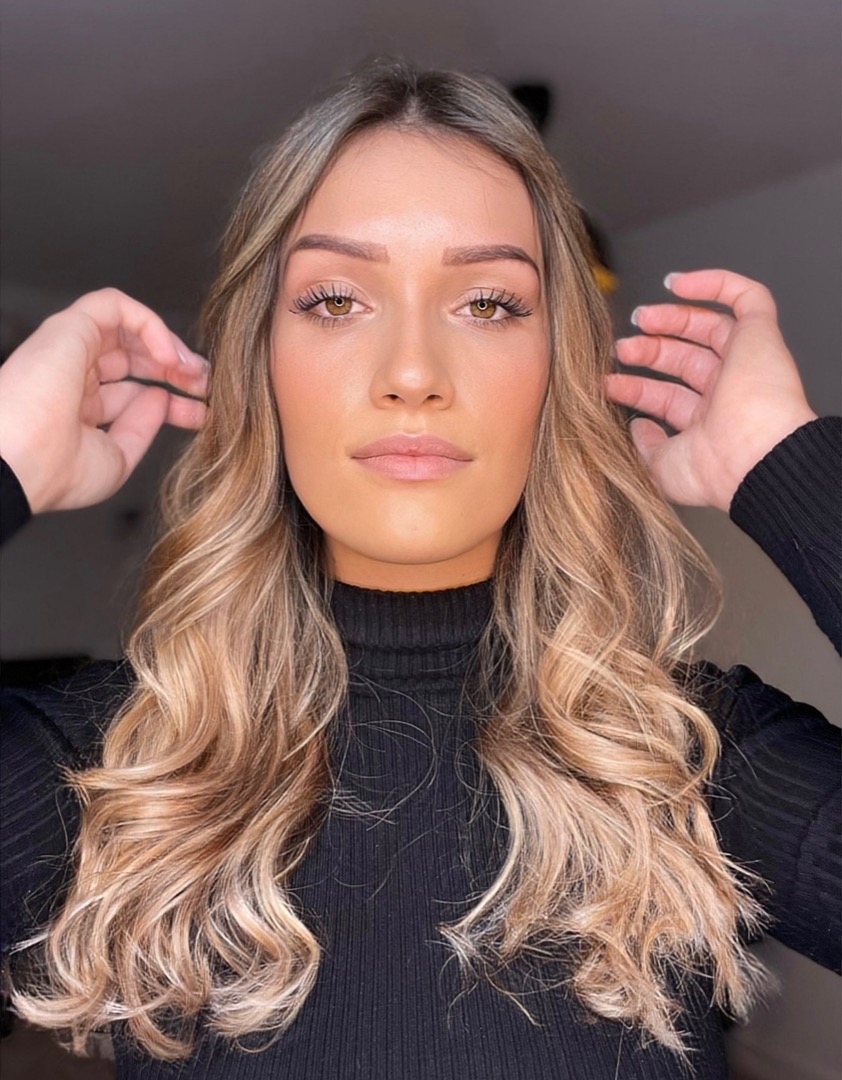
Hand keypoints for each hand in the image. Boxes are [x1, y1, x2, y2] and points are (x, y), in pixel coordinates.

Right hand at [0, 288, 208, 513]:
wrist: (18, 463)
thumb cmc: (54, 472)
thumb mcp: (115, 458)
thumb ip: (141, 428)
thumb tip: (160, 398)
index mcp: (78, 410)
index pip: (134, 394)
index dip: (173, 401)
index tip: (203, 413)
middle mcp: (73, 377)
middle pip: (136, 360)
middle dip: (177, 370)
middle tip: (206, 386)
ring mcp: (70, 351)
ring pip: (128, 330)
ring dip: (169, 346)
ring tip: (193, 370)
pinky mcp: (69, 327)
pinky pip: (116, 306)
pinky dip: (150, 324)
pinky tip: (169, 354)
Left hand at [605, 269, 816, 510]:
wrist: (756, 457)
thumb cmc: (716, 471)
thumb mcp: (662, 469)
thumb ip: (644, 448)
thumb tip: (637, 427)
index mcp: (709, 424)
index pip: (668, 397)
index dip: (636, 387)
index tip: (608, 384)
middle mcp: (729, 393)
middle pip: (685, 359)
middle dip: (650, 350)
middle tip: (622, 347)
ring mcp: (746, 363)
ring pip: (710, 327)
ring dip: (672, 318)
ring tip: (640, 317)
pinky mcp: (763, 336)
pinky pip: (747, 297)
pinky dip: (714, 283)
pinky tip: (677, 284)